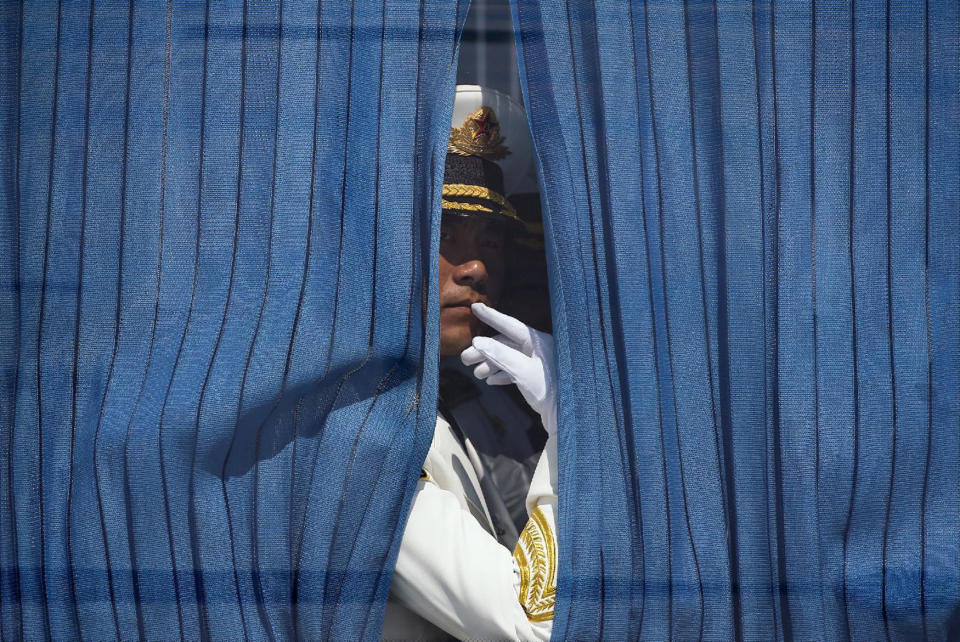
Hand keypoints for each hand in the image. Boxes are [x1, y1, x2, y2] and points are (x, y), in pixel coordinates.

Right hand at [460, 303, 556, 435]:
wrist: (564, 417)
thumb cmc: (548, 390)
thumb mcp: (522, 370)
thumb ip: (500, 354)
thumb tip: (478, 341)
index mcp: (537, 341)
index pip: (510, 324)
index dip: (492, 316)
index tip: (475, 307)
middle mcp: (537, 349)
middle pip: (505, 344)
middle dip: (484, 351)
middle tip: (464, 359)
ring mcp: (536, 363)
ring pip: (507, 358)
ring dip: (490, 364)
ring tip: (477, 374)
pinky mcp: (534, 378)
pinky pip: (513, 370)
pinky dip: (501, 374)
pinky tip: (491, 381)